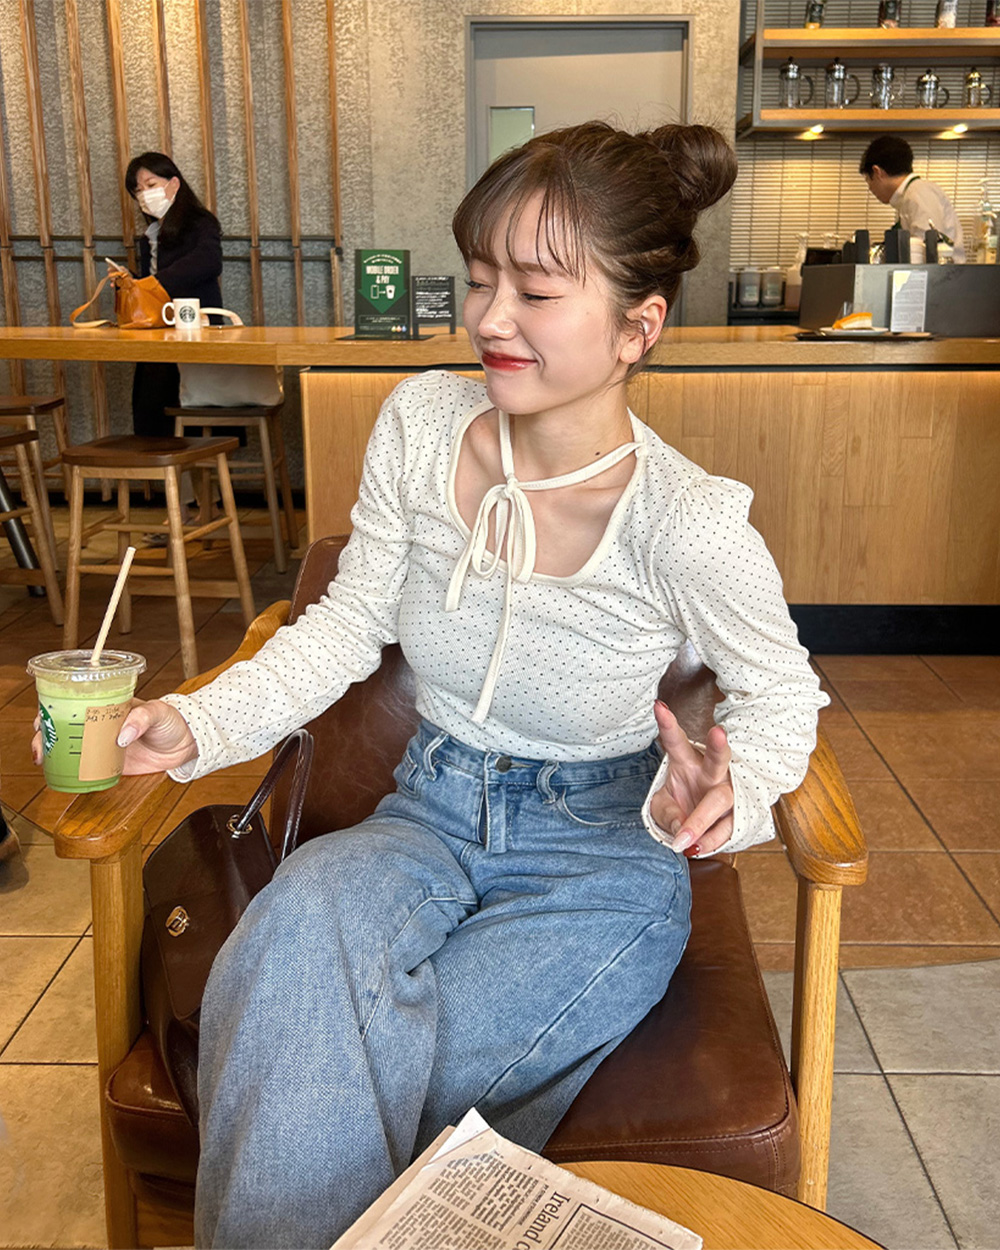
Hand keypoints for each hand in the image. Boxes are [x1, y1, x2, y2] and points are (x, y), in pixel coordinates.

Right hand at [32, 698, 197, 776]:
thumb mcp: (158, 712)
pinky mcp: (108, 765)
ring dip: (51, 752)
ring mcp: (102, 745)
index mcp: (106, 706)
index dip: (53, 708)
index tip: (43, 717)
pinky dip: (69, 772)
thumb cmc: (171, 721)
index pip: (74, 702)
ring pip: (68, 748)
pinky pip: (84, 769)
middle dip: (45, 733)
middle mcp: (99, 725)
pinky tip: (58, 775)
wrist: (185, 745)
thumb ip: (142, 718)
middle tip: (40, 743)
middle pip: (63, 726)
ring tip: (42, 760)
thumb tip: (122, 735)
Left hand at [649, 700, 733, 856]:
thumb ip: (667, 814)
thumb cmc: (679, 806)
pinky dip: (708, 842)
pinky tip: (696, 849)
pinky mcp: (739, 816)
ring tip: (685, 842)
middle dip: (719, 747)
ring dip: (703, 820)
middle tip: (719, 732)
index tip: (658, 706)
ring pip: (722, 799)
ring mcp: (728, 793)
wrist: (701, 826)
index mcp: (687, 762)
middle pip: (718, 759)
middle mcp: (711, 774)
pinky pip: (725, 829)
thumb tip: (680, 829)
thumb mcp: (662, 808)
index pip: (676, 742)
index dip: (667, 725)